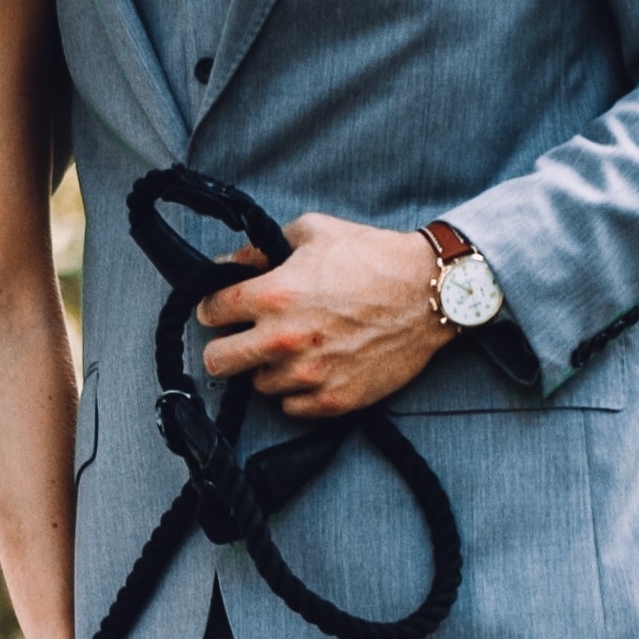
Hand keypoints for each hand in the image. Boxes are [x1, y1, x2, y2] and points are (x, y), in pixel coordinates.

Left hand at [197, 215, 449, 418]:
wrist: (429, 293)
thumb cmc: (374, 257)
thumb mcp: (314, 232)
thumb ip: (264, 249)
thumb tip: (233, 264)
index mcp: (274, 295)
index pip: (209, 311)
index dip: (214, 307)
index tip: (223, 308)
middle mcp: (283, 339)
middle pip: (217, 362)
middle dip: (225, 347)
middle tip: (243, 338)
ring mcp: (307, 375)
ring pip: (258, 385)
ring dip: (269, 368)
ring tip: (296, 348)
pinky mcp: (331, 400)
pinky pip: (291, 406)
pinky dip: (297, 390)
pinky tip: (317, 366)